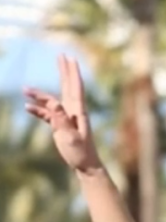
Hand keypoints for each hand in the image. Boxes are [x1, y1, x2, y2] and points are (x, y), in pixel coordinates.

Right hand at [23, 54, 101, 174]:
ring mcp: (66, 118)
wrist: (85, 166)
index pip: (76, 88)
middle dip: (64, 71)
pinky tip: (27, 107)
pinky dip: (38, 111)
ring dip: (39, 95)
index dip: (73, 72)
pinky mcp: (60, 126)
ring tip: (25, 88)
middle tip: (61, 56)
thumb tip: (53, 104)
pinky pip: (47, 115)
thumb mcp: (71, 137)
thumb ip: (62, 120)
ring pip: (52, 101)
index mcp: (78, 112)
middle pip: (67, 87)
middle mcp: (73, 111)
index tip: (71, 58)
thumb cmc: (81, 153)